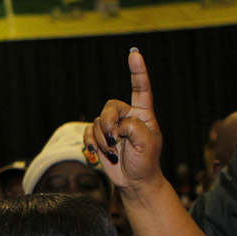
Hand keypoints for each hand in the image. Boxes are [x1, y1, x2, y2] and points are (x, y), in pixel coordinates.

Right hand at [86, 48, 162, 194]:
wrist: (134, 181)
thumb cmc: (146, 162)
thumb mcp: (147, 144)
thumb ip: (133, 127)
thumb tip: (115, 124)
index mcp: (143, 113)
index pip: (141, 89)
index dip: (137, 71)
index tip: (134, 54)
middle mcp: (127, 116)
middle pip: (110, 107)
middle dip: (109, 123)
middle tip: (114, 140)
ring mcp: (112, 126)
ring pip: (98, 122)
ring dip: (103, 140)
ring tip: (112, 152)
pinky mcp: (100, 137)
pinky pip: (88, 132)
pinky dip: (91, 143)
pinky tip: (98, 153)